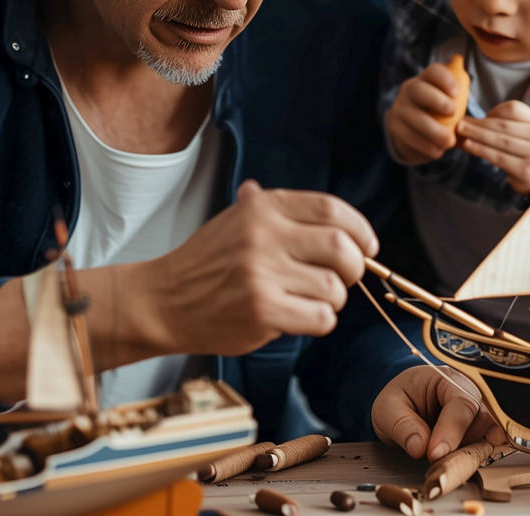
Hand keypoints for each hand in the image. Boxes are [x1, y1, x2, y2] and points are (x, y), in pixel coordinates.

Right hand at [140, 180, 378, 356]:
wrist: (163, 300)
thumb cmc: (207, 262)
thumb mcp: (237, 221)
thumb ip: (282, 214)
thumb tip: (333, 218)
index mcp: (263, 208)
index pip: (331, 209)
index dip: (359, 229)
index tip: (366, 246)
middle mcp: (264, 235)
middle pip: (342, 247)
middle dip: (354, 267)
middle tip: (342, 278)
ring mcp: (262, 274)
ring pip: (335, 288)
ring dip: (332, 300)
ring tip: (308, 300)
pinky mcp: (262, 311)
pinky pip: (321, 318)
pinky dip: (320, 321)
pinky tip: (299, 318)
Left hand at [371, 366, 506, 460]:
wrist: (401, 408)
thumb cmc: (398, 400)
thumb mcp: (388, 408)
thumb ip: (403, 426)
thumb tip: (420, 448)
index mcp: (447, 379)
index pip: (460, 405)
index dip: (450, 432)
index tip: (434, 454)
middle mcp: (469, 396)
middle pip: (481, 423)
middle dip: (461, 448)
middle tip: (438, 467)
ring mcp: (477, 417)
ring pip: (485, 440)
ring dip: (465, 457)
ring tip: (441, 466)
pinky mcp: (478, 437)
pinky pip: (484, 451)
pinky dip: (471, 461)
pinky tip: (458, 467)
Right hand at [385, 63, 465, 163]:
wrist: (414, 128)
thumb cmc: (440, 113)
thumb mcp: (450, 102)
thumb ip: (463, 99)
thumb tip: (497, 109)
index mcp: (426, 79)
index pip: (434, 71)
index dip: (445, 79)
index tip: (457, 93)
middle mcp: (410, 89)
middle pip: (419, 90)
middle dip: (437, 101)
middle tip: (453, 113)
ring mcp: (400, 108)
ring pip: (415, 117)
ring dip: (433, 131)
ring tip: (449, 142)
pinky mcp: (395, 127)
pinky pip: (409, 136)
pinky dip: (425, 145)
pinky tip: (437, 151)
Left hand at [456, 100, 529, 193]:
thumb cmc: (521, 149)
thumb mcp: (518, 132)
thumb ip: (499, 123)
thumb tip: (465, 119)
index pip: (513, 109)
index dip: (494, 111)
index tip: (477, 116)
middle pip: (504, 126)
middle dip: (479, 124)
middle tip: (459, 123)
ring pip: (500, 141)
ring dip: (477, 136)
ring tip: (460, 132)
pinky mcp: (525, 171)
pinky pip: (498, 158)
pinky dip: (481, 150)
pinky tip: (468, 145)